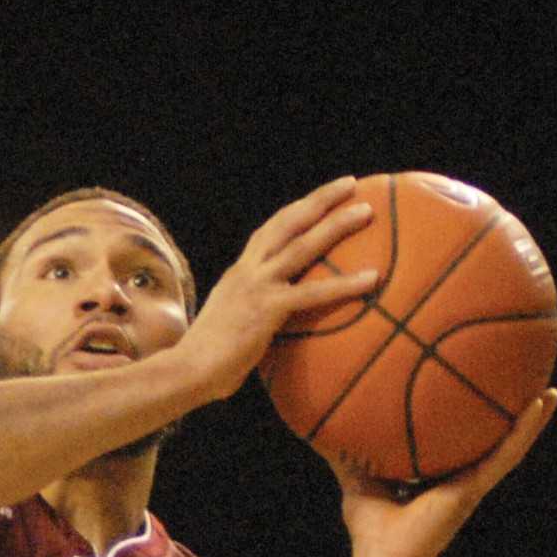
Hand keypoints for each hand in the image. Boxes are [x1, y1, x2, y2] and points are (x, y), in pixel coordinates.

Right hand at [182, 177, 380, 399]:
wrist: (185, 372)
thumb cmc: (205, 364)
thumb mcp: (229, 326)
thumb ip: (250, 317)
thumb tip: (267, 332)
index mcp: (238, 273)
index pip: (270, 230)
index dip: (298, 210)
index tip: (321, 197)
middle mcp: (247, 271)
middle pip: (288, 222)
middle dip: (320, 200)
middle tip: (351, 183)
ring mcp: (257, 287)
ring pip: (303, 245)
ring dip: (337, 224)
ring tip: (367, 210)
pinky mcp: (266, 309)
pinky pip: (312, 292)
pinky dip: (345, 284)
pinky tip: (372, 278)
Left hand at [335, 389, 556, 556]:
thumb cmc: (369, 529)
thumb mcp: (356, 478)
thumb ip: (344, 454)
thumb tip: (318, 427)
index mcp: (434, 476)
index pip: (452, 442)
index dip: (463, 420)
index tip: (473, 391)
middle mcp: (457, 477)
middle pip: (485, 440)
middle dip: (502, 416)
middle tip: (520, 385)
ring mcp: (471, 482)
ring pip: (507, 444)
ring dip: (529, 418)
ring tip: (549, 391)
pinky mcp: (476, 486)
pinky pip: (508, 452)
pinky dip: (527, 429)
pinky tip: (543, 402)